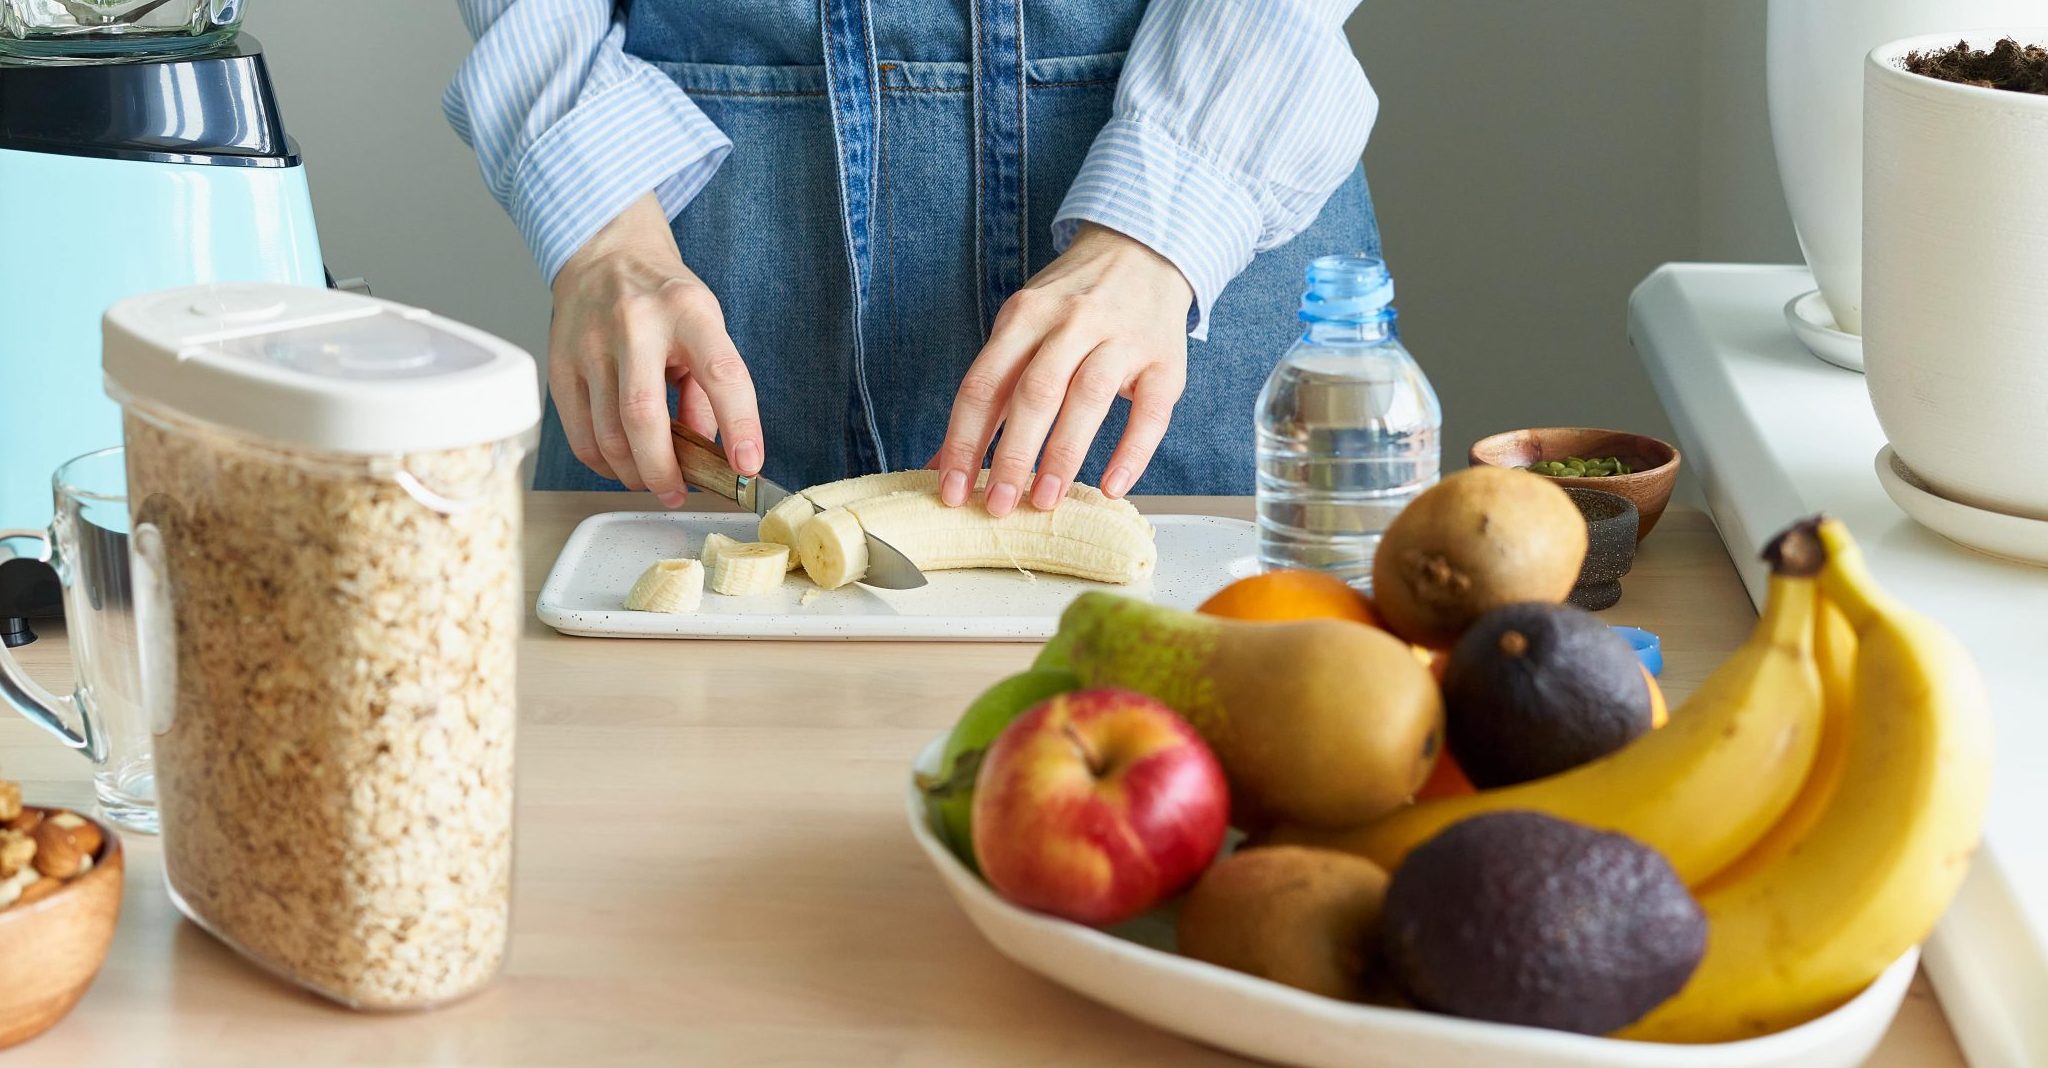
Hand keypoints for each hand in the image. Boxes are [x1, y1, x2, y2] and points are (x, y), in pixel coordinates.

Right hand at [548, 192, 762, 505]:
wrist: (605, 254)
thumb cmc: (665, 298)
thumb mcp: (707, 327)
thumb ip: (710, 390)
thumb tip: (711, 454)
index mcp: (688, 311)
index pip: (720, 374)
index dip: (739, 425)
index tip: (748, 465)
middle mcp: (635, 324)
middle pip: (643, 415)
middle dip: (663, 469)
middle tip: (678, 493)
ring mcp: (590, 344)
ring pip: (607, 434)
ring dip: (634, 472)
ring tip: (653, 479)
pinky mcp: (560, 365)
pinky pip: (580, 434)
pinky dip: (604, 462)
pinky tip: (621, 463)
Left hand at [930, 223, 1193, 516]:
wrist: (1143, 250)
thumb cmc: (1072, 303)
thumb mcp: (1022, 327)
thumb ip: (989, 391)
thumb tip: (943, 463)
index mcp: (1024, 316)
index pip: (983, 385)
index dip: (964, 441)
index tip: (952, 490)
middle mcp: (1071, 323)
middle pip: (1034, 394)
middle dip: (1012, 456)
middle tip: (997, 506)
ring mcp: (1121, 339)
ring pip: (1087, 399)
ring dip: (1063, 456)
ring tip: (1044, 501)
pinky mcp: (1165, 360)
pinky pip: (1150, 412)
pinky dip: (1132, 452)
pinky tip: (1112, 486)